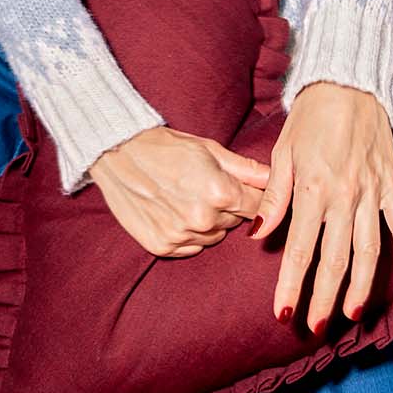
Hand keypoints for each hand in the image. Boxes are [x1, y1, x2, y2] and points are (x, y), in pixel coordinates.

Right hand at [87, 124, 270, 257]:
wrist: (116, 153)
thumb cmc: (164, 146)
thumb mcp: (208, 148)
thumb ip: (246, 168)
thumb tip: (275, 178)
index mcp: (219, 192)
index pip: (258, 206)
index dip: (253, 197)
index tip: (246, 191)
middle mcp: (202, 219)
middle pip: (235, 222)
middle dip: (229, 207)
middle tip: (206, 186)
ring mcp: (181, 236)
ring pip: (213, 236)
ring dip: (208, 222)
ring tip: (188, 197)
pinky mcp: (162, 247)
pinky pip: (191, 247)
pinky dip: (188, 234)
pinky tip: (174, 211)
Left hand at [249, 81, 392, 334]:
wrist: (348, 82)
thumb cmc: (311, 116)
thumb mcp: (283, 152)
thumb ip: (275, 196)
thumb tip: (259, 233)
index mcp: (313, 189)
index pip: (300, 248)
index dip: (291, 284)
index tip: (283, 312)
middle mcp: (344, 196)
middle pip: (334, 259)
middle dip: (323, 297)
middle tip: (314, 326)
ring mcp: (372, 192)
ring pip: (368, 250)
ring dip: (360, 287)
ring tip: (350, 315)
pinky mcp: (392, 185)